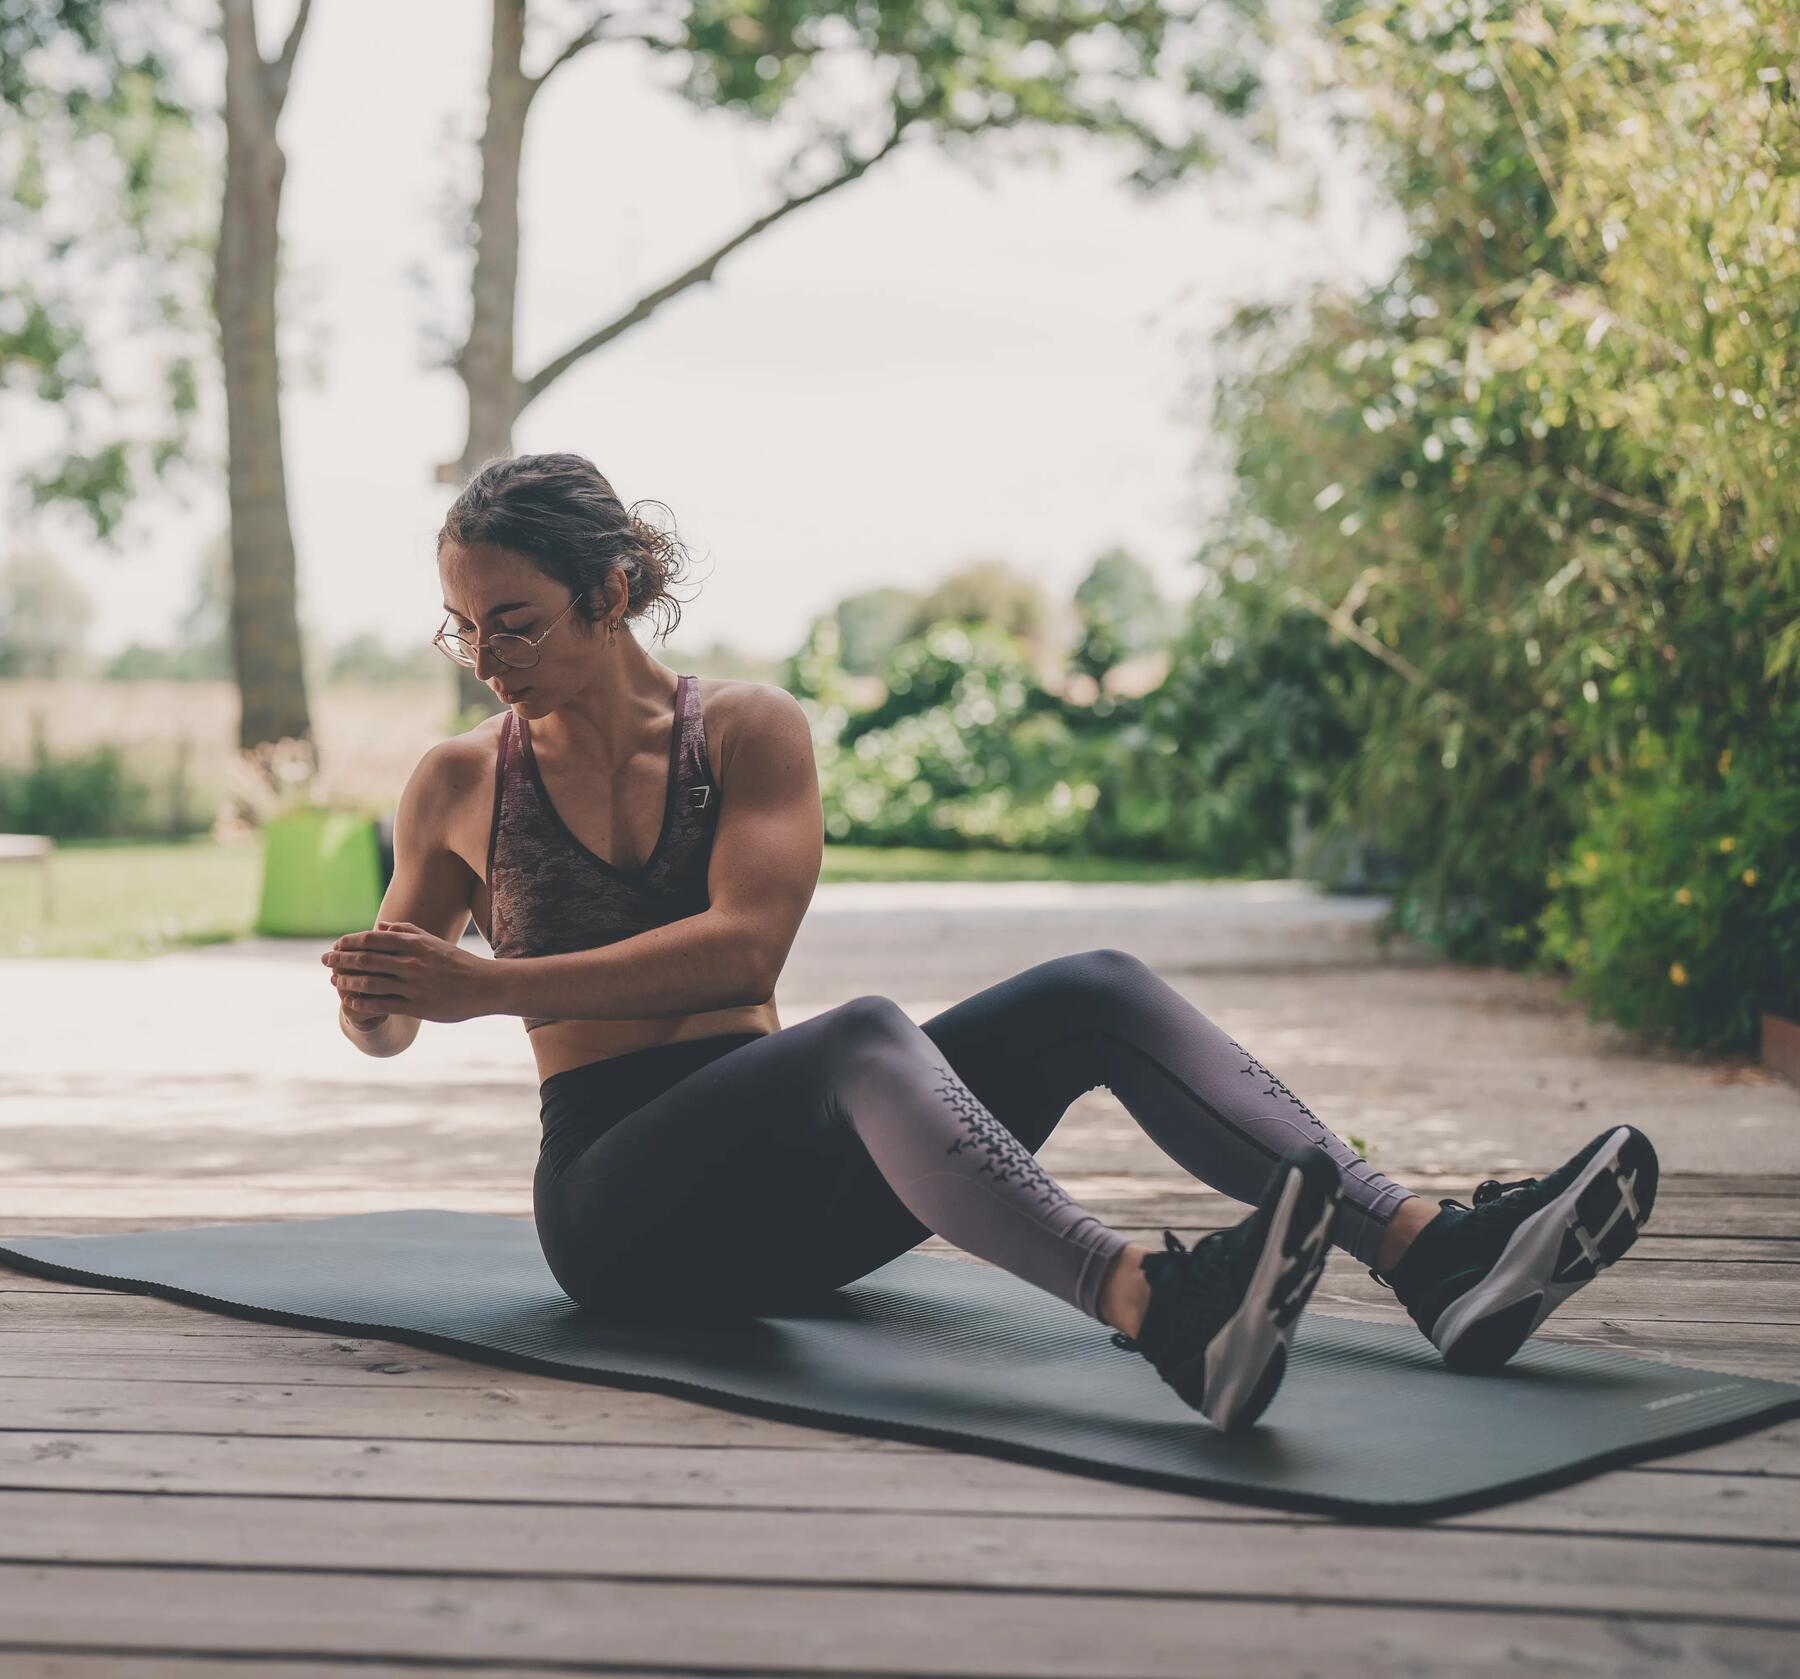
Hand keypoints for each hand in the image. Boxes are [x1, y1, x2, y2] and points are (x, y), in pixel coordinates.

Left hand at [322, 919, 494, 1024]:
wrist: (484, 986)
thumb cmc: (458, 962)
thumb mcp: (434, 941)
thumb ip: (407, 932)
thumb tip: (380, 927)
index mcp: (415, 944)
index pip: (373, 939)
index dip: (350, 941)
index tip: (337, 944)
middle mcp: (410, 963)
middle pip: (366, 960)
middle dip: (340, 960)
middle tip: (324, 960)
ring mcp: (412, 986)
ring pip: (369, 983)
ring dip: (347, 981)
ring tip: (334, 981)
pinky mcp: (415, 1006)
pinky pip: (381, 1004)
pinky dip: (361, 1002)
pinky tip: (350, 1001)